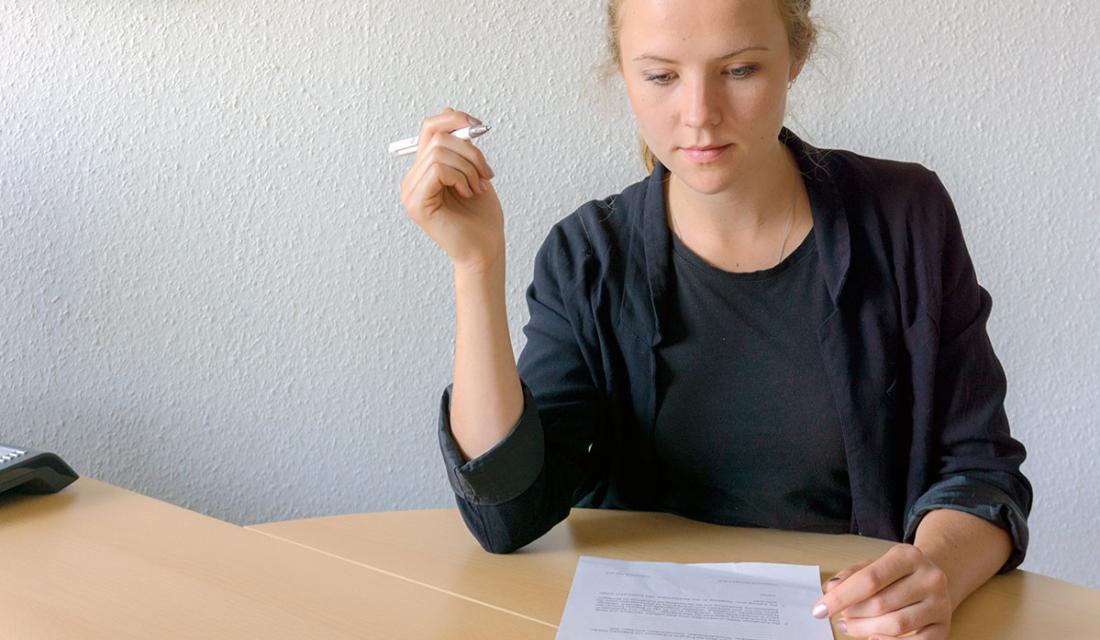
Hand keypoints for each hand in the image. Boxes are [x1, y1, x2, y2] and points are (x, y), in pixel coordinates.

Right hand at [399, 107, 503, 272]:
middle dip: (470, 151)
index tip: (479, 127)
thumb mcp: (474, 171)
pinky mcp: (416, 203)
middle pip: (437, 137)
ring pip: (440, 152)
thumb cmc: (481, 216)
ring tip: (478, 187)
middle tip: (486, 173)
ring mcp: (411, 191)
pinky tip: (469, 193)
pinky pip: (438, 169)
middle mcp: (412, 179)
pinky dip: (460, 177)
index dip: (455, 119)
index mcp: (424, 170)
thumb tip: (453, 114)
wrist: (485, 249)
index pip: (430, 128)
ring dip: (469, 167)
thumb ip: (461, 146)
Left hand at [813, 543, 951, 638]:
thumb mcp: (874, 564)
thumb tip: (831, 589)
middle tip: (840, 618)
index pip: (869, 579)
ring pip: (896, 625)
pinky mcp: (944, 627)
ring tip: (851, 626)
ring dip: (865, 630)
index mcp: (909, 556)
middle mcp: (929, 578)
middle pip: (880, 604)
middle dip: (853, 614)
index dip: (841, 597)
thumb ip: (851, 576)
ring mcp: (940, 604)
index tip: (819, 609)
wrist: (935, 578)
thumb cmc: (897, 573)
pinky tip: (873, 637)